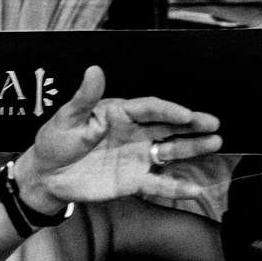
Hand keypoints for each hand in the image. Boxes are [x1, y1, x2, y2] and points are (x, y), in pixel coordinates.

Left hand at [19, 67, 221, 211]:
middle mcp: (135, 132)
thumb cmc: (55, 142)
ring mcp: (137, 156)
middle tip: (213, 124)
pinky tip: (194, 189)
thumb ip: (84, 98)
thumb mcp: (67, 119)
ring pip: (170, 151)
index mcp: (121, 113)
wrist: (46, 176)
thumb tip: (94, 70)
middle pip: (169, 126)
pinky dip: (175, 187)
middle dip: (192, 125)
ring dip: (192, 148)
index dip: (169, 111)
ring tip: (215, 143)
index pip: (151, 108)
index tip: (186, 114)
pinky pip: (157, 183)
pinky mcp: (133, 180)